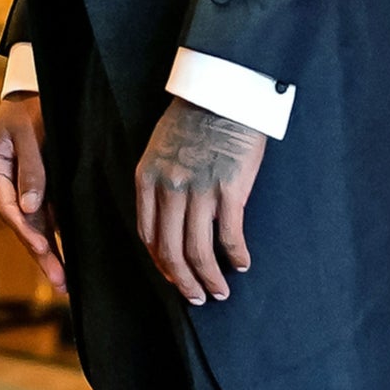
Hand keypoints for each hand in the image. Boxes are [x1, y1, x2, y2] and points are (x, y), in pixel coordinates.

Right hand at [0, 95, 65, 293]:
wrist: (38, 87)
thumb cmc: (31, 105)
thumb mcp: (28, 131)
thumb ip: (31, 167)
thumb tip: (30, 208)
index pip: (9, 209)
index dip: (27, 231)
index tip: (44, 249)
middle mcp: (8, 184)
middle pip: (24, 226)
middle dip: (42, 255)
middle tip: (60, 283)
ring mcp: (24, 187)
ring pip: (37, 225)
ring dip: (51, 253)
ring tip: (65, 282)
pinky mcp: (43, 185)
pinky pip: (49, 215)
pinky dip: (58, 234)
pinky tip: (71, 256)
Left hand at [133, 96, 265, 304]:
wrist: (224, 91)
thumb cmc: (195, 117)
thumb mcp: (160, 148)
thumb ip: (160, 183)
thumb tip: (170, 220)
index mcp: (147, 179)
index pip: (148, 236)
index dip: (160, 264)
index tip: (173, 278)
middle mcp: (169, 188)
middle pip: (170, 251)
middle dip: (183, 281)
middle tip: (197, 297)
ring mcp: (198, 190)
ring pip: (198, 250)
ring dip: (209, 277)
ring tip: (220, 292)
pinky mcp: (228, 189)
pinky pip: (229, 235)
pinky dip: (235, 256)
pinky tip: (242, 264)